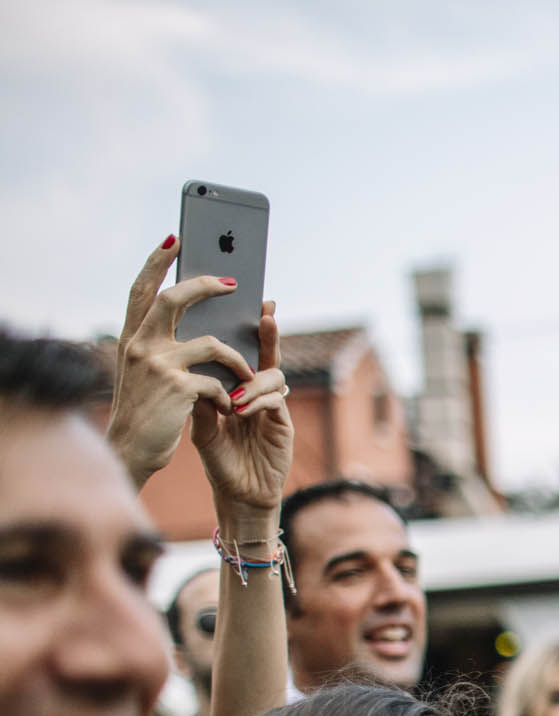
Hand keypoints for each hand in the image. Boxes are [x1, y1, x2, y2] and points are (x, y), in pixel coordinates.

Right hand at [106, 237, 257, 488]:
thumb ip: (160, 347)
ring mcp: (157, 365)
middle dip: (206, 285)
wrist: (132, 452)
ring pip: (212, 343)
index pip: (141, 290)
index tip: (174, 238)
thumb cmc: (146, 412)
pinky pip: (218, 381)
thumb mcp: (146, 373)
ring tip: (247, 376)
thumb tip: (195, 324)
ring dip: (238, 361)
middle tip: (233, 283)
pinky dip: (228, 395)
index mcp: (130, 339)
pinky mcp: (178, 388)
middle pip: (174, 299)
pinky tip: (226, 409)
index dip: (157, 262)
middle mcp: (138, 345)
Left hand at [193, 300, 293, 530]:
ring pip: (272, 376)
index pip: (241, 353)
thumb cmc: (219, 461)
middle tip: (265, 312)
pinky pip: (276, 399)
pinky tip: (243, 412)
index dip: (246, 330)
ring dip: (253, 382)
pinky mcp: (283, 422)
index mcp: (235, 390)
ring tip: (235, 400)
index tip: (247, 304)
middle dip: (268, 333)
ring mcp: (273, 406)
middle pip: (267, 355)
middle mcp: (257, 393)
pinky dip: (259, 400)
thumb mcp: (202, 426)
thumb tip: (193, 365)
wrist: (238, 496)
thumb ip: (201, 398)